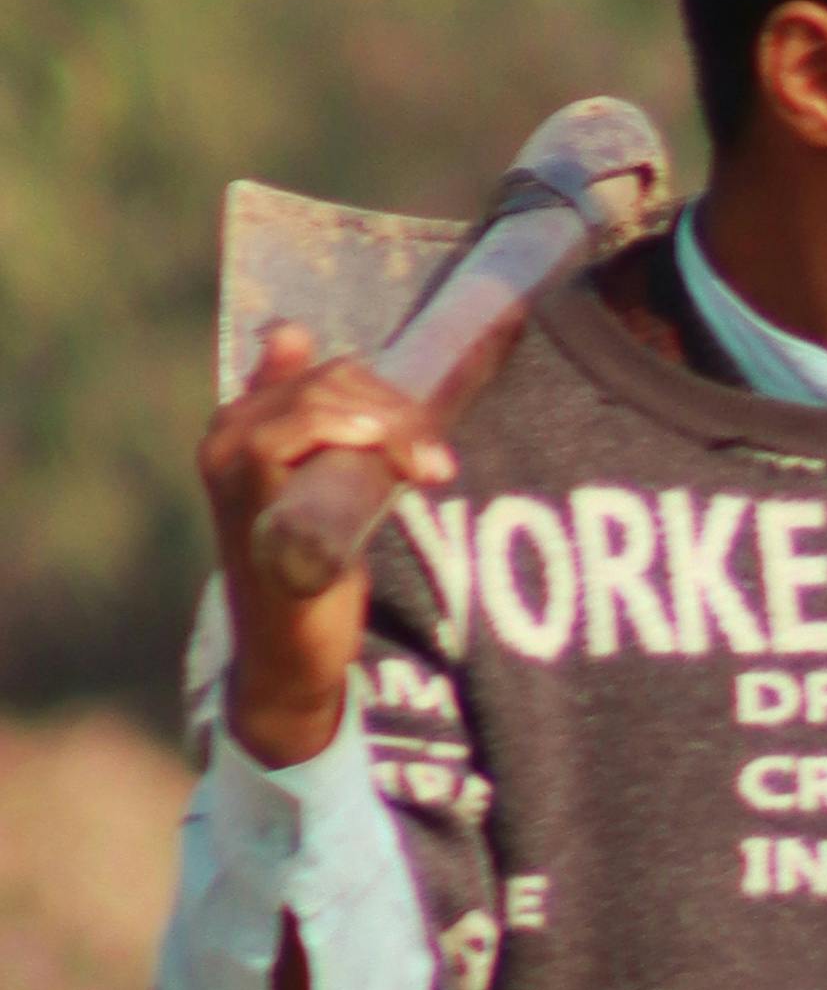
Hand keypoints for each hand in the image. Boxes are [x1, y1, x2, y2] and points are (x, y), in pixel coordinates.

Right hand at [197, 318, 453, 764]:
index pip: (323, 368)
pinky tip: (394, 460)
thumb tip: (302, 340)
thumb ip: (330, 427)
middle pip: (329, 380)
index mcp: (244, 419)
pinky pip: (288, 433)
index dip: (383, 389)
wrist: (290, 649)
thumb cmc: (312, 568)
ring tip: (429, 470)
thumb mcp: (330, 485)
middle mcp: (225, 431)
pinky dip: (348, 433)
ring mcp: (228, 460)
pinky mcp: (243, 494)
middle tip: (438, 461)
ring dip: (391, 428)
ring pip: (321, 399)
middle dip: (397, 412)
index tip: (426, 428)